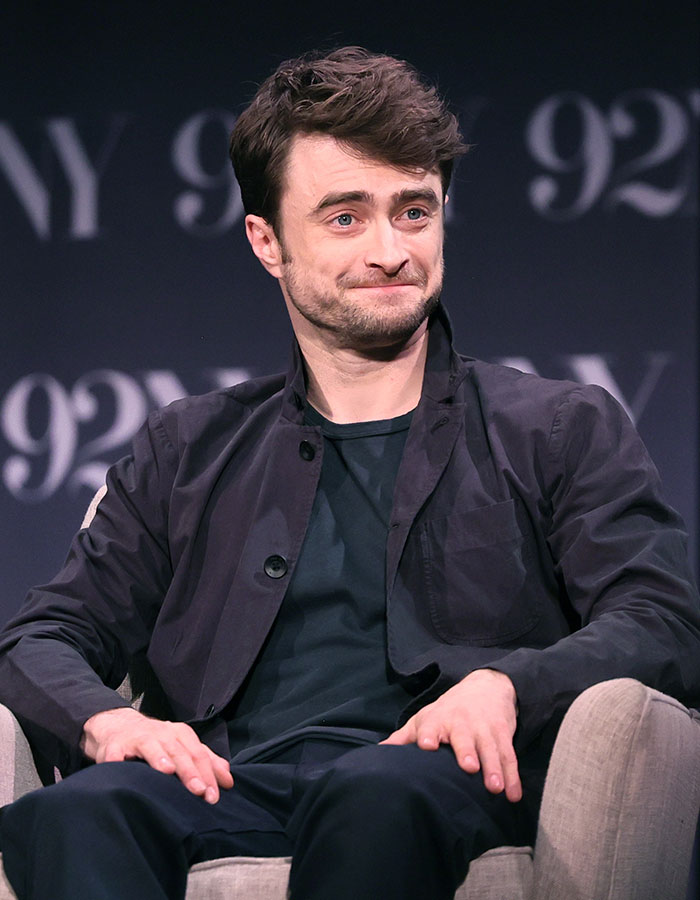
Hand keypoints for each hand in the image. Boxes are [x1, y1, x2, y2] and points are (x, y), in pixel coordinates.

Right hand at [81, 707, 233, 803]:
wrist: (121, 727)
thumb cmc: (158, 742)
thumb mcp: (183, 748)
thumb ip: (206, 762)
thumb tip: (228, 780)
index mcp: (180, 734)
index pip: (198, 754)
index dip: (208, 774)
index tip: (214, 795)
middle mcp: (162, 734)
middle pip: (178, 751)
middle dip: (190, 771)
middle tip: (199, 791)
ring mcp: (138, 738)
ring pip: (151, 746)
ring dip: (159, 757)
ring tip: (167, 771)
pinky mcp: (115, 745)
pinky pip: (115, 752)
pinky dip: (116, 759)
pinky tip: (118, 766)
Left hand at [381, 668, 520, 801]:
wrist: (485, 686)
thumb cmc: (448, 710)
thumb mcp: (425, 718)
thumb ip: (404, 737)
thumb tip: (379, 753)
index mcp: (438, 719)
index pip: (431, 725)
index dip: (428, 734)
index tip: (426, 745)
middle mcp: (462, 722)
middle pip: (464, 737)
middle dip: (467, 751)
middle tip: (469, 767)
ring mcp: (484, 727)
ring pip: (490, 748)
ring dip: (494, 768)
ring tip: (496, 788)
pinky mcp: (503, 733)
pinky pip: (509, 755)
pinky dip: (513, 776)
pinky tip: (514, 795)